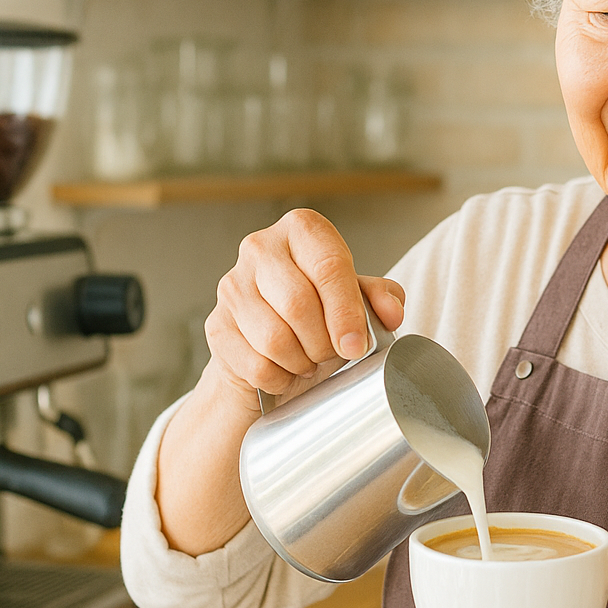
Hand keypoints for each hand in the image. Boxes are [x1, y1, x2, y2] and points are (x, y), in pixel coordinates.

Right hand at [205, 208, 405, 412]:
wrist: (270, 347)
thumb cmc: (320, 316)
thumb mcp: (358, 300)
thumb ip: (381, 298)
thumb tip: (391, 312)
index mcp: (302, 229)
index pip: (329, 266)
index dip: (346, 312)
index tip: (357, 345)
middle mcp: (260, 247)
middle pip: (299, 303)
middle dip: (324, 342)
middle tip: (332, 353)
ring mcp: (231, 286)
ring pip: (274, 338)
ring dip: (302, 361)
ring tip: (310, 359)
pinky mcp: (216, 325)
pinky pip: (255, 364)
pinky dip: (280, 378)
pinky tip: (286, 370)